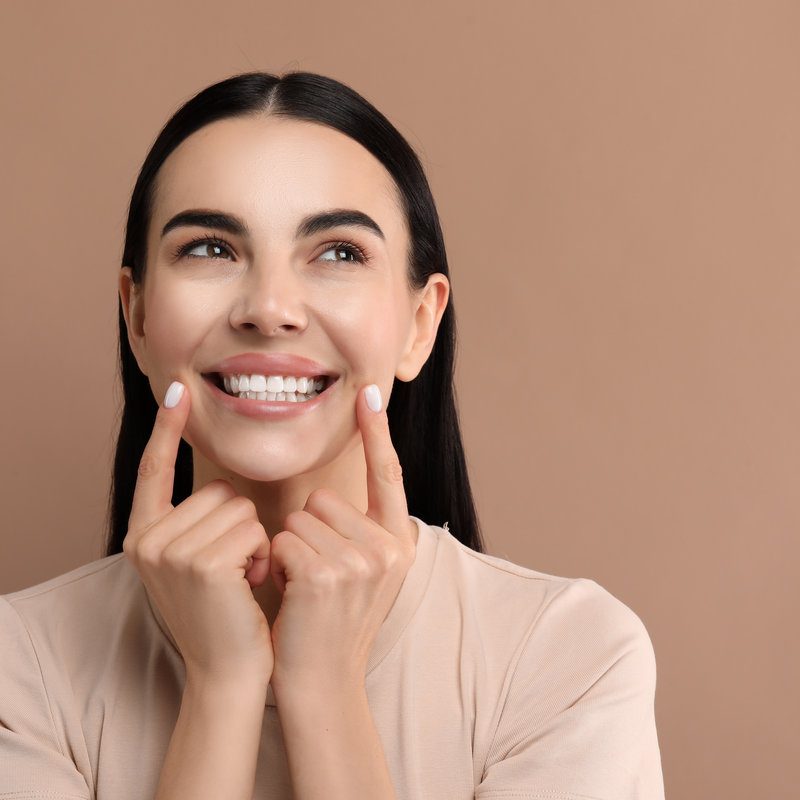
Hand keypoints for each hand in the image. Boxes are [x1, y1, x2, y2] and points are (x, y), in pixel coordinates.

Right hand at [122, 380, 273, 686]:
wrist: (228, 671)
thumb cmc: (224, 613)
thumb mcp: (198, 562)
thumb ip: (198, 524)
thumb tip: (227, 488)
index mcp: (144, 534)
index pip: (154, 469)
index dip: (167, 429)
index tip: (178, 389)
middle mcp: (146, 539)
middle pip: (220, 490)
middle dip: (241, 525)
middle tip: (236, 568)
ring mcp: (169, 550)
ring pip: (241, 507)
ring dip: (255, 541)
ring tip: (243, 578)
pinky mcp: (200, 562)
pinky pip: (253, 528)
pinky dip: (263, 553)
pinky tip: (251, 584)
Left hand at [267, 383, 417, 692]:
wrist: (323, 684)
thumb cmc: (330, 624)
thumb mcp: (363, 575)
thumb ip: (359, 532)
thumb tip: (330, 496)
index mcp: (399, 542)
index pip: (388, 474)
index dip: (378, 432)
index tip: (370, 392)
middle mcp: (389, 547)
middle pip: (325, 496)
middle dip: (308, 529)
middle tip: (315, 574)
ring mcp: (362, 560)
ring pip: (301, 517)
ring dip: (291, 548)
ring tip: (304, 588)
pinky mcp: (328, 573)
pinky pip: (285, 539)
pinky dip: (278, 564)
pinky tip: (293, 596)